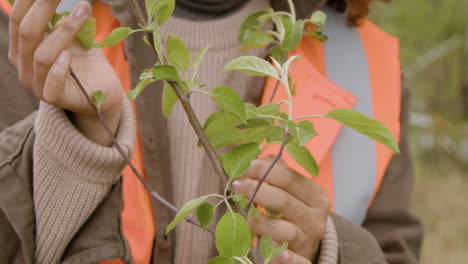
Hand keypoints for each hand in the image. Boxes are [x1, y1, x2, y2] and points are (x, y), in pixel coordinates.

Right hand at [8, 0, 123, 144]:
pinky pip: (51, 83)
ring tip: (84, 10)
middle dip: (44, 7)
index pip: (18, 18)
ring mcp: (36, 84)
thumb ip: (62, 19)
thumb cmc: (85, 62)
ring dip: (64, 30)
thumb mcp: (73, 36)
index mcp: (22, 47)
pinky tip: (69, 55)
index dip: (30, 0)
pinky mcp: (54, 98)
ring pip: (42, 55)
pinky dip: (59, 68)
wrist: (102, 93)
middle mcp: (23, 65)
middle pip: (27, 32)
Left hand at [233, 159, 329, 263]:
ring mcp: (309, 240)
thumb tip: (258, 157)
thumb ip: (278, 175)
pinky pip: (297, 262)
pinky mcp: (304, 260)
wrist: (307, 246)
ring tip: (247, 220)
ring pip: (286, 231)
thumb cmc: (293, 214)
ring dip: (261, 223)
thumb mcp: (291, 193)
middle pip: (283, 201)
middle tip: (236, 186)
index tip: (243, 167)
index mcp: (316, 196)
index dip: (262, 170)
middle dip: (256, 191)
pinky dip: (286, 259)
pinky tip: (276, 255)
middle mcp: (316, 218)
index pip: (288, 177)